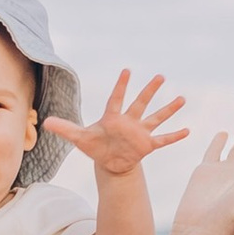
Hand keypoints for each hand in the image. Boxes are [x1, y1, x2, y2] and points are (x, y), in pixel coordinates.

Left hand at [44, 70, 189, 179]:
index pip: (117, 99)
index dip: (121, 86)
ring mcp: (140, 133)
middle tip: (160, 76)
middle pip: (141, 103)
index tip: (127, 71)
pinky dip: (174, 136)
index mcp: (113, 118)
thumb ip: (65, 128)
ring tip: (182, 98)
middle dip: (150, 91)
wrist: (109, 163)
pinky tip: (188, 130)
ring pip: (156, 118)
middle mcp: (129, 122)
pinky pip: (163, 140)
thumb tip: (45, 122)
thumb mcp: (79, 139)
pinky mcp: (147, 145)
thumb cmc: (95, 147)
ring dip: (169, 109)